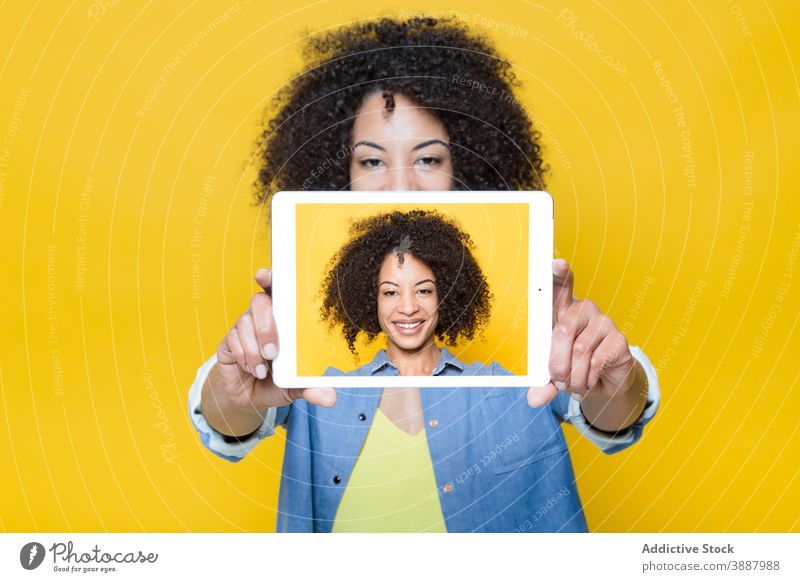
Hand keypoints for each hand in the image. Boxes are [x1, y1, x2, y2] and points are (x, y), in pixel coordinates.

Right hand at [216, 268, 335, 408]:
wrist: (252, 398)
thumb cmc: (280, 382)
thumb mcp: (298, 386)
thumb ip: (312, 388)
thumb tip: (330, 399)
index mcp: (283, 319)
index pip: (277, 290)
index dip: (270, 278)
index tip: (264, 276)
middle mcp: (262, 318)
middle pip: (258, 302)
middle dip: (266, 325)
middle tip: (273, 352)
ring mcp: (243, 328)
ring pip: (244, 322)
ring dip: (255, 348)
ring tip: (263, 369)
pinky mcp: (228, 342)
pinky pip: (233, 340)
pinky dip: (244, 357)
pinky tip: (253, 370)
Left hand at [527, 259, 636, 407]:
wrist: (606, 381)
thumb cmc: (575, 367)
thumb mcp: (554, 373)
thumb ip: (542, 382)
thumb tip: (534, 399)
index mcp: (563, 311)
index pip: (560, 287)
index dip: (558, 274)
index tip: (555, 264)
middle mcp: (584, 310)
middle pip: (562, 329)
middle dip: (556, 362)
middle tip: (557, 381)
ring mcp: (604, 322)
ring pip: (579, 349)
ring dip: (573, 375)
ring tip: (573, 386)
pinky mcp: (619, 339)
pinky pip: (597, 360)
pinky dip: (589, 378)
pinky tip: (589, 383)